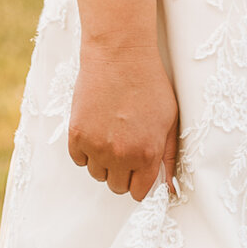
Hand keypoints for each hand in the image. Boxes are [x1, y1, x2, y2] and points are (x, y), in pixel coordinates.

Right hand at [66, 40, 178, 200]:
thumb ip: (169, 157)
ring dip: (102, 162)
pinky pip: (78, 159)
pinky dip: (85, 150)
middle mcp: (121, 155)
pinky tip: (95, 130)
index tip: (137, 170)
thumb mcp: (170, 121)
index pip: (139, 192)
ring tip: (110, 136)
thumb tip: (169, 188)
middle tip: (124, 149)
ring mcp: (96, 145)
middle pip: (116, 187)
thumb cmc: (149, 83)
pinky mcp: (77, 133)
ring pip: (96, 174)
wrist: (120, 54)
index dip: (139, 182)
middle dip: (122, 173)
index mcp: (147, 154)